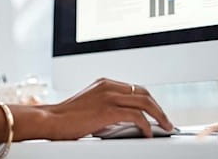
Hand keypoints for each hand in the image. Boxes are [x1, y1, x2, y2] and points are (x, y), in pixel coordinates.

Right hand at [44, 78, 172, 138]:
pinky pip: (136, 116)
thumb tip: (127, 120)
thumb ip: (107, 106)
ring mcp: (108, 96)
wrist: (51, 120)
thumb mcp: (90, 105)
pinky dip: (146, 125)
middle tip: (166, 122)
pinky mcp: (108, 110)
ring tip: (165, 127)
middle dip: (158, 108)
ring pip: (145, 102)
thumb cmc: (67, 118)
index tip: (157, 112)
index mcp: (104, 83)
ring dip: (159, 116)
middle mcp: (108, 86)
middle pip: (144, 93)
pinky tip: (147, 133)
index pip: (135, 88)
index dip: (150, 101)